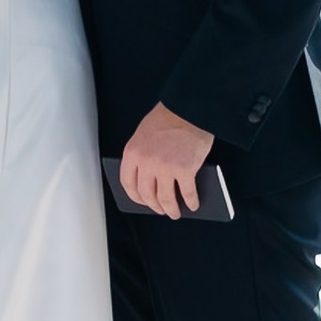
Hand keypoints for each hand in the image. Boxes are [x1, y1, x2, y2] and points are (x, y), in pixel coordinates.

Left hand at [121, 103, 218, 219]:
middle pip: (147, 194)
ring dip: (171, 209)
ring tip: (175, 212)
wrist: (189, 107)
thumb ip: (142, 154)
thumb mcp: (144, 133)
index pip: (128, 183)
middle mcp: (146, 163)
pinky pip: (187, 193)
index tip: (142, 202)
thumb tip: (150, 177)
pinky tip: (193, 204)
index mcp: (132, 153)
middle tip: (161, 210)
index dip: (136, 197)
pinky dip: (190, 202)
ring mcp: (165, 168)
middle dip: (154, 206)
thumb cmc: (169, 116)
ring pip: (165, 199)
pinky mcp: (185, 170)